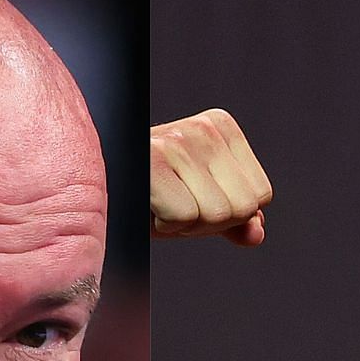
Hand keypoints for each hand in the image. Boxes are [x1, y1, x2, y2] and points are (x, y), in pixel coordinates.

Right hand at [150, 108, 272, 242]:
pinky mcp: (153, 158)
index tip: (194, 197)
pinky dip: (167, 225)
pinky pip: (186, 217)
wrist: (98, 190)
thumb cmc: (151, 195)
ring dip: (188, 225)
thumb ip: (236, 220)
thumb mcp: (201, 204)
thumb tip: (257, 232)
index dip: (229, 214)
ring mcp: (179, 140)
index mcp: (221, 127)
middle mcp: (204, 128)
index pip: (261, 195)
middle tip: (176, 204)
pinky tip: (150, 205)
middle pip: (244, 207)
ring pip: (217, 215)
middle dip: (211, 222)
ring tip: (162, 203)